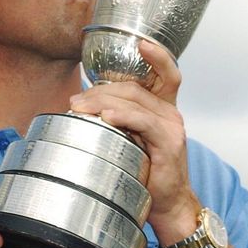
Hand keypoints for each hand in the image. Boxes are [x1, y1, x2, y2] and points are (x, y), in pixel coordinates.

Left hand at [70, 41, 199, 239]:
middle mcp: (170, 113)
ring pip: (135, 101)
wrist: (169, 205)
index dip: (156, 55)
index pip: (165, 73)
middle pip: (134, 87)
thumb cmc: (147, 174)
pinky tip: (106, 118)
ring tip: (80, 108)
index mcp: (163, 109)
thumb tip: (82, 108)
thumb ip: (117, 122)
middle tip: (75, 101)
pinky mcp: (169, 142)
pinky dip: (123, 117)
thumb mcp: (131, 142)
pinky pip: (143, 122)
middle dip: (100, 90)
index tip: (140, 42)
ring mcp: (172, 126)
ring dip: (103, 101)